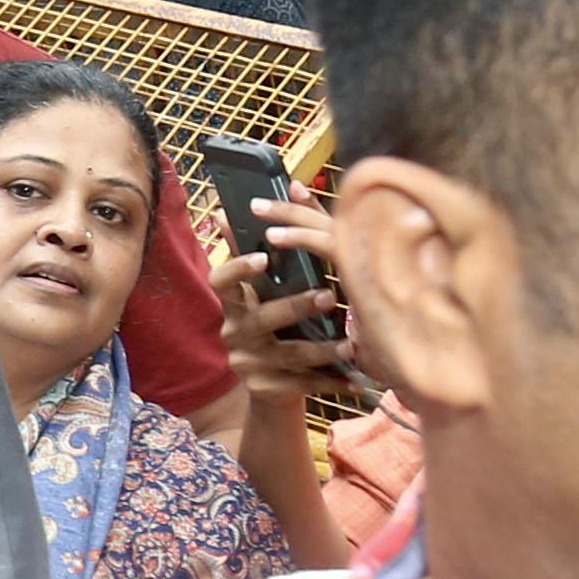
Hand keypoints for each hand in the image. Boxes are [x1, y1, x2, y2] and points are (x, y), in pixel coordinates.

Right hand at [210, 187, 365, 410]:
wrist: (273, 386)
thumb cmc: (279, 323)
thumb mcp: (270, 288)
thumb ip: (273, 243)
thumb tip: (278, 188)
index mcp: (233, 303)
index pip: (220, 281)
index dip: (238, 268)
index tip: (263, 256)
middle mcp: (234, 332)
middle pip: (262, 318)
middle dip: (295, 307)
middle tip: (329, 296)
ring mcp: (248, 364)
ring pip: (288, 355)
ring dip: (323, 348)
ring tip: (351, 342)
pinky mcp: (266, 390)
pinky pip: (303, 385)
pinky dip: (333, 382)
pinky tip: (358, 379)